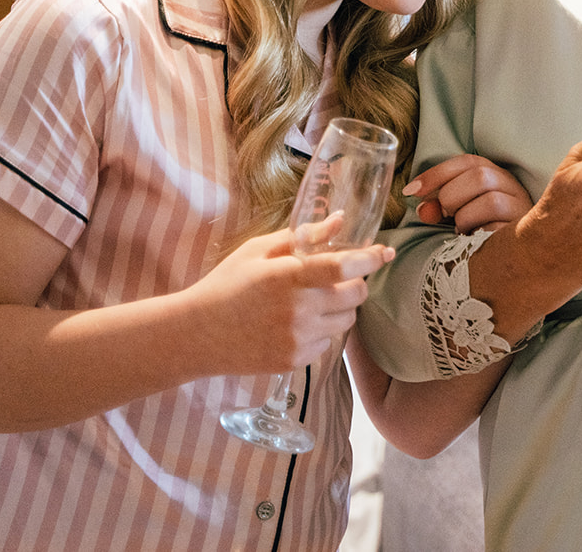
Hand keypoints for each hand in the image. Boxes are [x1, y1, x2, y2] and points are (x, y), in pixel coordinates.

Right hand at [184, 229, 393, 375]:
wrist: (197, 334)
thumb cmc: (228, 284)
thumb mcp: (259, 250)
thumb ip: (303, 236)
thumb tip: (340, 220)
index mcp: (288, 276)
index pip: (344, 266)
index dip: (370, 258)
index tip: (384, 252)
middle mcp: (297, 310)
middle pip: (355, 296)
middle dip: (354, 283)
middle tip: (337, 278)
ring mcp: (297, 339)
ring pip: (346, 322)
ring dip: (339, 308)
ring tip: (311, 301)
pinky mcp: (294, 360)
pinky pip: (327, 344)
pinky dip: (321, 332)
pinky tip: (294, 324)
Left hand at [405, 154, 531, 233]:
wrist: (510, 260)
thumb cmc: (481, 232)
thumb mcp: (458, 213)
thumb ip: (440, 207)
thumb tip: (423, 209)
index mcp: (496, 176)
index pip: (468, 162)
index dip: (437, 173)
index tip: (411, 191)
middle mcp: (514, 188)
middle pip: (480, 176)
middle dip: (451, 196)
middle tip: (445, 215)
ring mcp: (522, 210)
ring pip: (491, 201)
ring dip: (465, 217)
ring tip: (463, 230)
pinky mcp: (524, 233)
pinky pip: (498, 229)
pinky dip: (479, 234)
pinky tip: (474, 240)